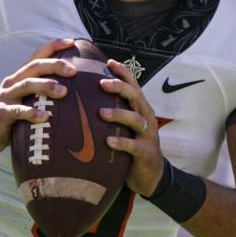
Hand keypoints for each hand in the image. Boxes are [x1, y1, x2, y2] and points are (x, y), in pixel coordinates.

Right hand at [0, 38, 77, 154]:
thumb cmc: (11, 114)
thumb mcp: (26, 99)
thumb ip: (42, 93)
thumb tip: (73, 90)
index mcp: (20, 76)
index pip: (37, 56)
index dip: (53, 46)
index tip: (71, 41)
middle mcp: (13, 82)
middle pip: (34, 67)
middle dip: (54, 65)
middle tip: (73, 71)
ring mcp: (6, 96)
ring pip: (26, 85)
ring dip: (46, 86)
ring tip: (63, 92)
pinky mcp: (1, 113)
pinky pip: (17, 111)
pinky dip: (31, 113)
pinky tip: (45, 117)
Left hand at [99, 59, 164, 195]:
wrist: (151, 174)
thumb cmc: (132, 145)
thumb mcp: (125, 126)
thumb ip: (113, 111)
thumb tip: (84, 98)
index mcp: (141, 108)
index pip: (133, 85)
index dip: (123, 72)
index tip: (109, 62)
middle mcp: (146, 117)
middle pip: (135, 96)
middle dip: (120, 87)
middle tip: (102, 83)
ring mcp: (148, 134)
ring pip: (135, 118)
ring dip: (118, 113)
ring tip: (101, 113)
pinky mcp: (146, 152)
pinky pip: (134, 145)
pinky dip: (121, 142)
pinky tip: (108, 141)